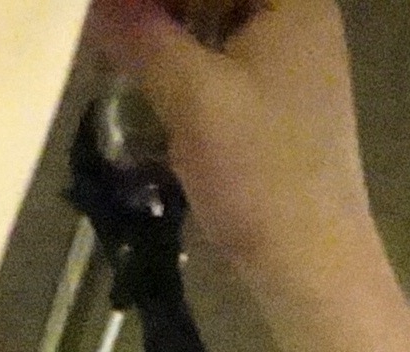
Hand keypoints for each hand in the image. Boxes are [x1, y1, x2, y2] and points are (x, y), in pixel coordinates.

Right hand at [92, 0, 409, 351]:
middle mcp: (298, 18)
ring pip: (212, 21)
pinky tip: (139, 75)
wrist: (314, 267)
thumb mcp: (191, 96)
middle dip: (156, 7)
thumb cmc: (260, 174)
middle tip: (101, 22)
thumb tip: (95, 4)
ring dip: (162, 29)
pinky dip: (180, 60)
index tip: (108, 8)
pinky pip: (219, 58)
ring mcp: (290, 62)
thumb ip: (140, 34)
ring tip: (111, 46)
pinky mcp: (275, 103)